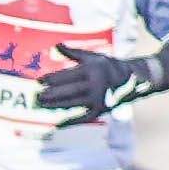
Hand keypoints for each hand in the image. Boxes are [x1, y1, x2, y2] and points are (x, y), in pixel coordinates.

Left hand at [38, 49, 156, 125]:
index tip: (39, 81)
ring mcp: (99, 99)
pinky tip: (58, 123)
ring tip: (41, 105)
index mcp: (93, 70)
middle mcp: (96, 85)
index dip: (53, 78)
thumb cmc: (107, 66)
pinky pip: (83, 117)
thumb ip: (73, 53)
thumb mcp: (92, 57)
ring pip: (73, 104)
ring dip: (56, 105)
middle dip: (52, 94)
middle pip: (69, 91)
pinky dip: (71, 121)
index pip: (69, 75)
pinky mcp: (101, 110)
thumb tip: (56, 45)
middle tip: (36, 96)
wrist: (131, 79)